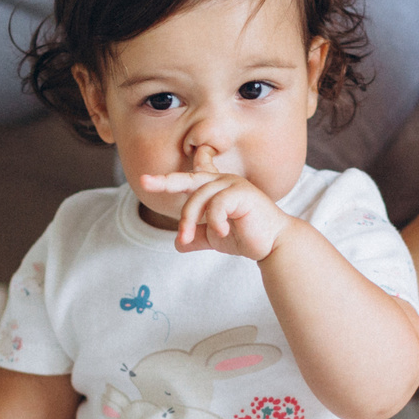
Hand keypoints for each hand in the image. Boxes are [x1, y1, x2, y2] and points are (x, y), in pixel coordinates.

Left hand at [138, 151, 295, 259]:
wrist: (273, 245)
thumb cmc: (246, 237)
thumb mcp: (215, 237)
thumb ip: (197, 237)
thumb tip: (177, 245)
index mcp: (216, 188)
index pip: (193, 175)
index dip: (176, 173)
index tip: (153, 173)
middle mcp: (223, 181)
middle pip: (189, 179)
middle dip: (166, 181)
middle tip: (145, 182)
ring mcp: (233, 184)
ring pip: (199, 198)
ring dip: (188, 220)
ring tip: (187, 238)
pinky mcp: (242, 193)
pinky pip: (217, 204)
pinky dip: (214, 221)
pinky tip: (222, 232)